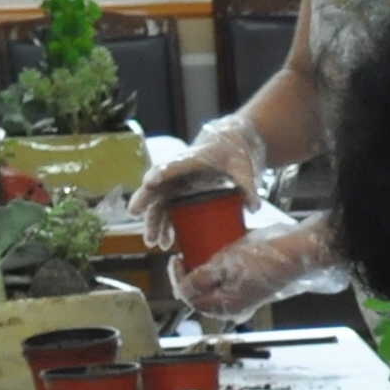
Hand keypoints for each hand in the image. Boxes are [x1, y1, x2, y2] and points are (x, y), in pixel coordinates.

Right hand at [138, 120, 268, 242]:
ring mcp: (177, 184)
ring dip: (154, 222)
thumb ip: (247, 185)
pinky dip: (165, 226)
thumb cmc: (233, 153)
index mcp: (192, 159)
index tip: (150, 182)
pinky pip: (168, 212)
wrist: (228, 146)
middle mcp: (179, 172)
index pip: (174, 165)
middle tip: (135, 213)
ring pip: (159, 203)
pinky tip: (164, 243)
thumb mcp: (243, 167)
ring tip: (152, 242)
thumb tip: (253, 207)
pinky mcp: (180, 195)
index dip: (161, 173)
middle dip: (145, 200)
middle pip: (157, 185)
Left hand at [178, 212, 340, 319]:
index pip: (188, 297)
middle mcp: (232, 307)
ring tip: (201, 255)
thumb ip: (200, 280)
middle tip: (186, 256)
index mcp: (223, 306)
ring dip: (203, 274)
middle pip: (199, 296)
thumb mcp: (224, 266)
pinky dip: (218, 273)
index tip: (176, 258)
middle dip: (189, 277)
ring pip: (212, 290)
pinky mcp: (250, 289)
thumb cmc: (263, 260)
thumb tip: (181, 290)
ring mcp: (242, 299)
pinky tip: (220, 258)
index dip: (178, 277)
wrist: (295, 254)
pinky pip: (227, 284)